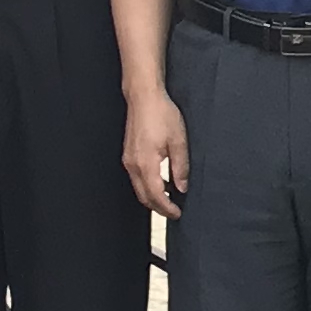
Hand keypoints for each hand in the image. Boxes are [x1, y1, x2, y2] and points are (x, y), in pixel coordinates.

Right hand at [125, 89, 189, 216]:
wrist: (144, 97)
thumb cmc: (161, 114)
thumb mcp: (178, 141)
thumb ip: (180, 167)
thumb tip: (182, 187)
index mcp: (146, 164)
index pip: (155, 196)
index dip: (166, 208)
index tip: (178, 213)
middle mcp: (133, 165)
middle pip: (143, 197)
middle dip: (158, 207)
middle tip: (174, 211)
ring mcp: (128, 160)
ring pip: (139, 188)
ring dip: (153, 197)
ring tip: (170, 198)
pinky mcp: (128, 154)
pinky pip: (136, 178)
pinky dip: (148, 185)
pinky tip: (161, 182)